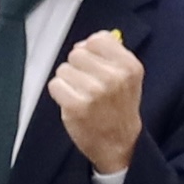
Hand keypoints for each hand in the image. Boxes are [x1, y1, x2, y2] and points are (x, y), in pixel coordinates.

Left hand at [48, 27, 142, 174]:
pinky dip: (59, 93)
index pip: (97, 39)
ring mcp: (94, 92)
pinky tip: (72, 102)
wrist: (119, 144)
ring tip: (81, 94)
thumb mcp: (128, 76)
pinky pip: (55, 85)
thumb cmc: (120, 107)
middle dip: (78, 67)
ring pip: (64, 69)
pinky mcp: (76, 106)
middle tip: (87, 84)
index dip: (90, 50)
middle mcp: (114, 77)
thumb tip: (85, 42)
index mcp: (129, 66)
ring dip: (68, 81)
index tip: (93, 64)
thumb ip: (111, 53)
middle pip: (77, 53)